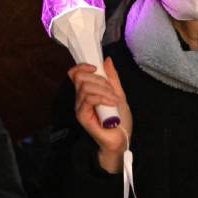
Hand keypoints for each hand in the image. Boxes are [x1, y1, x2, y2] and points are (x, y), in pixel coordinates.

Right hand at [70, 58, 132, 173]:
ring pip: (86, 87)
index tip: (95, 67)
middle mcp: (80, 98)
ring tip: (115, 100)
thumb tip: (106, 60)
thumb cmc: (119, 118)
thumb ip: (112, 77)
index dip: (82, 66)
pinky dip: (102, 98)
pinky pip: (88, 100)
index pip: (75, 73)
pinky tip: (112, 104)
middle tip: (112, 91)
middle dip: (100, 80)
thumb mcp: (118, 93)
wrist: (121, 137)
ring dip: (104, 90)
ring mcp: (80, 107)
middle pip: (80, 77)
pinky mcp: (82, 116)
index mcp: (87, 91)